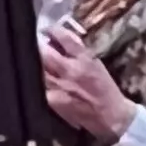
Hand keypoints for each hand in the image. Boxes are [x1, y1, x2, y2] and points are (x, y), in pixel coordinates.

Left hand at [39, 20, 137, 142]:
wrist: (111, 115)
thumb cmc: (105, 88)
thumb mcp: (96, 64)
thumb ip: (79, 51)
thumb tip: (60, 39)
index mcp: (85, 59)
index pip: (65, 38)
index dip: (53, 30)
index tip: (47, 29)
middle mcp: (71, 71)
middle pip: (46, 52)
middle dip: (38, 45)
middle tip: (35, 42)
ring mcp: (60, 86)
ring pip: (39, 70)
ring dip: (36, 63)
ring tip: (34, 59)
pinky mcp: (54, 101)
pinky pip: (40, 87)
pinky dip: (38, 82)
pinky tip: (38, 80)